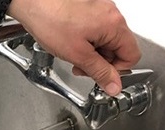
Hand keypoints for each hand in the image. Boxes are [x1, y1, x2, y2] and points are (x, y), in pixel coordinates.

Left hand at [8, 0, 140, 95]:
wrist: (33, 2)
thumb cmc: (51, 21)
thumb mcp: (78, 55)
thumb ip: (99, 72)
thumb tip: (115, 86)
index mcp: (115, 26)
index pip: (132, 56)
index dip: (117, 71)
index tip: (100, 77)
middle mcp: (111, 14)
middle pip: (117, 49)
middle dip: (100, 63)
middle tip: (80, 67)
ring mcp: (100, 10)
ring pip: (104, 41)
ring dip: (90, 53)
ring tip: (71, 54)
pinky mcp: (88, 9)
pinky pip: (93, 31)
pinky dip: (83, 42)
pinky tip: (68, 44)